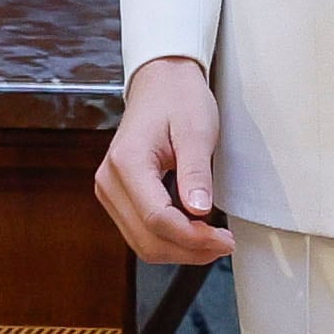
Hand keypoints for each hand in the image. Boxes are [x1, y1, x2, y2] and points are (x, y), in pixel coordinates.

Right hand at [95, 55, 235, 265]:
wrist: (160, 82)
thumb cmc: (178, 99)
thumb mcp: (197, 130)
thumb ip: (196, 172)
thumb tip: (200, 212)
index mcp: (127, 162)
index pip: (157, 219)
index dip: (192, 238)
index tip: (223, 239)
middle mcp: (109, 181)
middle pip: (147, 239)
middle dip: (188, 250)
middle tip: (223, 244)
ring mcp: (109, 190)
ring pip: (142, 243)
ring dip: (179, 249)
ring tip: (212, 239)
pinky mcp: (117, 196)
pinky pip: (140, 231)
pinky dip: (169, 238)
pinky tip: (194, 229)